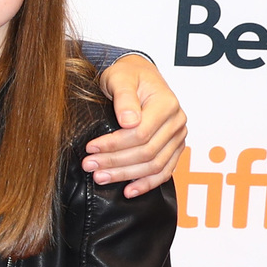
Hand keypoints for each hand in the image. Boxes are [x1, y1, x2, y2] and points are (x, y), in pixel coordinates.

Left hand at [86, 54, 186, 196]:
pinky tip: (129, 191)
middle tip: (89, 166)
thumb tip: (128, 122)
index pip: (141, 134)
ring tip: (100, 178)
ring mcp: (178, 137)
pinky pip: (164, 171)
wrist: (139, 75)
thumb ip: (124, 97)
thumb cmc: (127, 75)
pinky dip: (147, 184)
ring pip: (154, 165)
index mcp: (167, 104)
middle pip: (147, 152)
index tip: (90, 148)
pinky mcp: (174, 147)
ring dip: (126, 175)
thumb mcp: (120, 78)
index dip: (114, 145)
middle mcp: (177, 122)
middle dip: (115, 162)